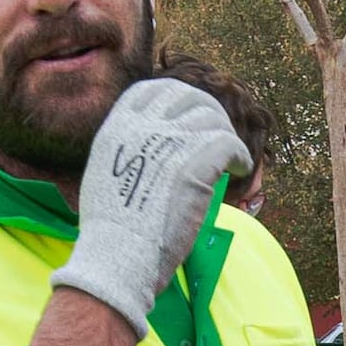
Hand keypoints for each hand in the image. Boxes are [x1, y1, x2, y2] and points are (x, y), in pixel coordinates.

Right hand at [53, 77, 243, 333]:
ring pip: (212, 118)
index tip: (191, 117)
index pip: (154, 90)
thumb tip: (148, 147)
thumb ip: (126, 151)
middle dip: (207, 112)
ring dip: (225, 136)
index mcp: (118, 126)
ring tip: (230, 159)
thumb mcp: (105, 174)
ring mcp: (172, 141)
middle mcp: (145, 125)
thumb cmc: (111, 231)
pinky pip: (231, 143)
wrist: (119, 255)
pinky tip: (240, 170)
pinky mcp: (197, 161)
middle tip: (218, 136)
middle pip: (188, 98)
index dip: (178, 99)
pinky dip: (241, 156)